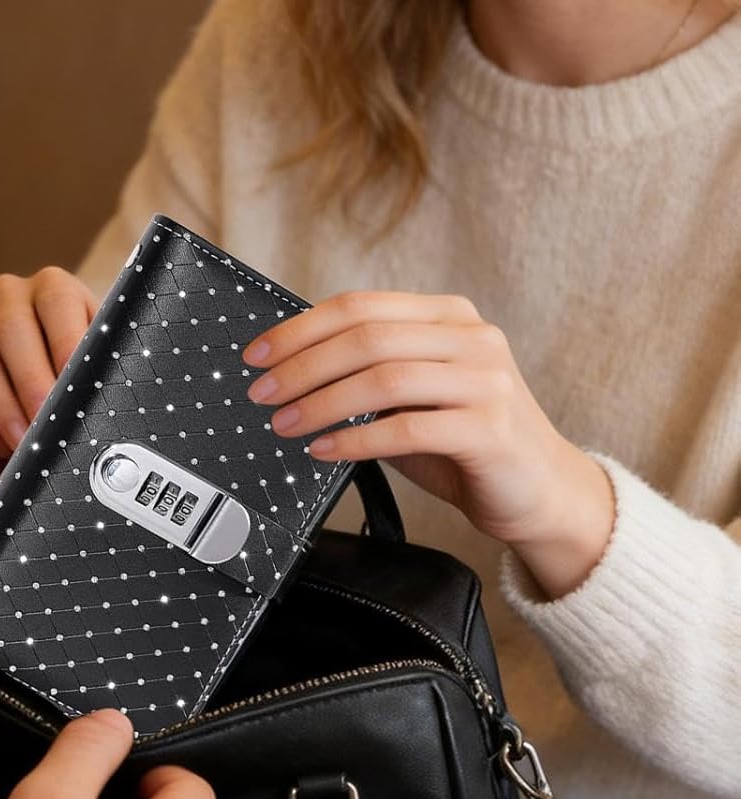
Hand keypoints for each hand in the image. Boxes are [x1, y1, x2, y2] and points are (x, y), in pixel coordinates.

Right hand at [0, 268, 96, 456]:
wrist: (34, 383)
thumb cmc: (75, 373)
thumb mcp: (95, 362)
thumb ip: (102, 370)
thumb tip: (111, 402)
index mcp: (53, 286)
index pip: (58, 302)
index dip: (67, 343)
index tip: (76, 386)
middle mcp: (7, 294)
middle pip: (11, 330)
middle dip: (30, 383)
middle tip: (46, 423)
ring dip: (0, 406)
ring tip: (23, 444)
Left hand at [242, 291, 614, 596]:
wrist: (542, 492)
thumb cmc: (463, 442)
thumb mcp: (412, 395)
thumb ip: (365, 373)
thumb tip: (285, 370)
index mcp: (448, 316)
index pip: (360, 306)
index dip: (300, 328)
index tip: (257, 354)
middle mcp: (472, 338)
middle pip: (366, 337)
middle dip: (302, 366)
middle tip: (261, 393)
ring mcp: (487, 380)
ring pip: (384, 379)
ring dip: (321, 402)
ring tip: (284, 424)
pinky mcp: (491, 428)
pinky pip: (407, 428)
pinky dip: (356, 439)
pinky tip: (324, 450)